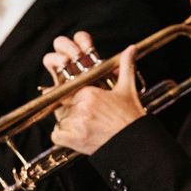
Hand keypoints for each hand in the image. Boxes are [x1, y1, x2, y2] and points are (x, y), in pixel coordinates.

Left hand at [43, 33, 145, 154]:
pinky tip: (78, 137)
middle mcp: (81, 106)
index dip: (71, 98)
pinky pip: (56, 136)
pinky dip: (63, 137)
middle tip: (86, 118)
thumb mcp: (127, 89)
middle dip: (70, 112)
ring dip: (68, 125)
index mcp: (90, 92)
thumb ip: (126, 66)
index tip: (77, 103)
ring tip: (86, 128)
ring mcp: (76, 123)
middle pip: (61, 106)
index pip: (67, 91)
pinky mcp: (73, 139)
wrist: (134, 142)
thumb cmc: (131, 116)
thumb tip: (131, 48)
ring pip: (59, 121)